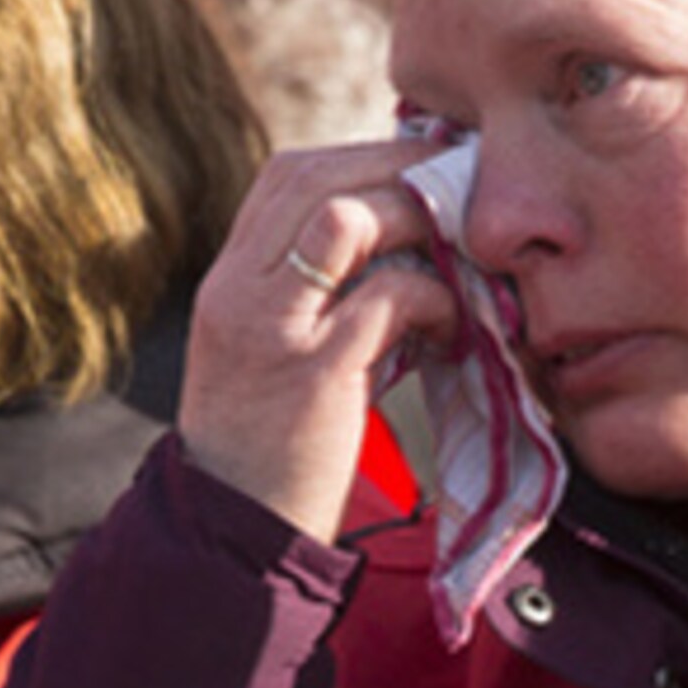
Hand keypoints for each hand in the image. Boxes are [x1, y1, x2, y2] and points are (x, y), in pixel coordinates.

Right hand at [179, 140, 458, 542]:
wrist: (238, 531)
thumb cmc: (269, 443)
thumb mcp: (271, 350)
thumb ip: (310, 293)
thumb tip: (398, 241)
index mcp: (227, 279)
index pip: (288, 174)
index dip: (362, 156)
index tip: (421, 169)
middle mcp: (237, 290)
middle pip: (318, 179)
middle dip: (398, 169)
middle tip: (460, 187)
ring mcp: (271, 328)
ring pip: (347, 219)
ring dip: (415, 219)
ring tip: (457, 249)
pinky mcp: (314, 373)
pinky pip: (387, 297)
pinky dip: (434, 296)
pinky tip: (454, 323)